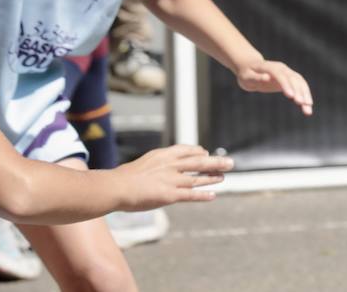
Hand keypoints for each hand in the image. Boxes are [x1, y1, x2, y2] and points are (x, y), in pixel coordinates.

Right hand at [113, 144, 233, 208]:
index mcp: (163, 155)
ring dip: (212, 178)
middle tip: (230, 162)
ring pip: (198, 178)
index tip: (205, 152)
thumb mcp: (142, 163)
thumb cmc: (123, 178)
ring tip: (224, 177)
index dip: (198, 152)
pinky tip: (213, 196)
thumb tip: (156, 168)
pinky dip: (203, 195)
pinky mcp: (170, 195)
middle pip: (199, 162)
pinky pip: (190, 195)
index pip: (186, 150)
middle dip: (215, 162)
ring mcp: (172, 180)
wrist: (115, 187)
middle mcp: (171, 165)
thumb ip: (154, 164)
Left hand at [236, 59, 313, 115]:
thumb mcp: (247, 77)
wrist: (250, 68)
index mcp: (271, 67)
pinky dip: (305, 96)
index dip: (287, 85)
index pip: (281, 75)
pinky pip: (300, 87)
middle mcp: (283, 69)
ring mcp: (288, 73)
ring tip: (308, 110)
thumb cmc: (246, 74)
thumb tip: (267, 77)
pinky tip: (308, 106)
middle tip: (303, 104)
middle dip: (299, 91)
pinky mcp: (290, 80)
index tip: (291, 96)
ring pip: (300, 83)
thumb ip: (256, 77)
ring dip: (306, 95)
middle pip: (294, 79)